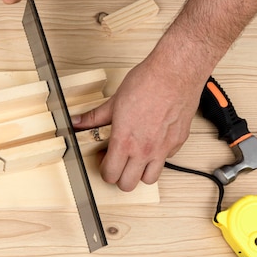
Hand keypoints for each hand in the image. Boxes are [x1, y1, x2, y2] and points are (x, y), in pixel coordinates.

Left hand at [72, 60, 199, 191]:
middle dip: (120, 177)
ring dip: (140, 173)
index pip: (110, 175)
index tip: (104, 162)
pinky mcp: (178, 142)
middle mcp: (144, 149)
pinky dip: (159, 156)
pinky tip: (153, 143)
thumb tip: (78, 122)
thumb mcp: (114, 102)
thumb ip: (95, 117)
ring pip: (149, 179)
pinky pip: (167, 160)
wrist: (175, 72)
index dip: (105, 171)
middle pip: (128, 184)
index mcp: (124, 141)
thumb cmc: (147, 83)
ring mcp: (162, 148)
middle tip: (118, 164)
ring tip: (136, 159)